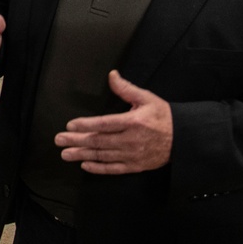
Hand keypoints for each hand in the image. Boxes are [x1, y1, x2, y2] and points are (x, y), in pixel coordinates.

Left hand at [54, 70, 172, 174]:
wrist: (183, 139)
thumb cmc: (163, 117)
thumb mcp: (147, 98)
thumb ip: (126, 89)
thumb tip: (112, 75)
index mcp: (133, 122)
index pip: (104, 124)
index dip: (85, 125)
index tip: (70, 125)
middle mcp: (130, 140)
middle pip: (98, 141)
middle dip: (76, 141)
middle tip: (59, 140)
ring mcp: (132, 155)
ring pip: (102, 156)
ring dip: (82, 155)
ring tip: (65, 154)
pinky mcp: (135, 166)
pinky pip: (113, 169)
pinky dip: (98, 168)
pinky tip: (85, 165)